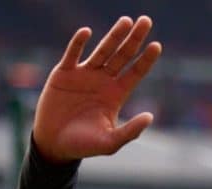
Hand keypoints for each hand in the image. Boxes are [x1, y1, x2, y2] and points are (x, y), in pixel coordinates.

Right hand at [33, 16, 161, 162]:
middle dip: (135, 39)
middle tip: (146, 21)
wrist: (54, 145)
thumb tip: (150, 116)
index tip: (157, 46)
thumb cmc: (84, 146)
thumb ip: (130, 131)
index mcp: (116, 94)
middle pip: (123, 55)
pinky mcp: (63, 74)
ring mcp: (84, 75)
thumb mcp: (110, 142)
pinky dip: (79, 43)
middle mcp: (103, 81)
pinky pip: (72, 55)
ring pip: (102, 51)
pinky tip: (87, 32)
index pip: (135, 72)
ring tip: (126, 21)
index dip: (146, 59)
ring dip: (114, 36)